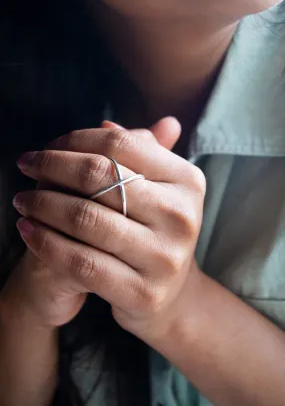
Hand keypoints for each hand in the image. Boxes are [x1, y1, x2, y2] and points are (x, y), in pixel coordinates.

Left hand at [12, 120, 204, 339]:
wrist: (168, 294)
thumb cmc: (153, 232)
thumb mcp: (157, 190)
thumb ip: (138, 154)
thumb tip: (107, 122)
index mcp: (187, 181)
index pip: (120, 143)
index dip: (75, 140)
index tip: (47, 146)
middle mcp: (181, 216)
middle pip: (100, 176)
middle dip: (51, 165)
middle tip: (25, 165)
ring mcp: (164, 257)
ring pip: (85, 218)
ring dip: (42, 203)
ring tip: (23, 199)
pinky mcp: (143, 293)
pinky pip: (81, 262)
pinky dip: (46, 242)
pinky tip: (28, 230)